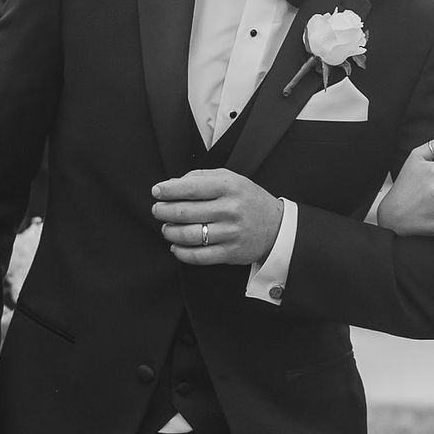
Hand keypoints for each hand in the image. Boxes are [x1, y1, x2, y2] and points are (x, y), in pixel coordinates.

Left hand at [151, 167, 284, 266]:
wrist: (277, 227)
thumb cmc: (248, 200)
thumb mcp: (232, 179)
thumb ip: (202, 177)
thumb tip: (172, 184)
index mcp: (230, 187)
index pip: (191, 187)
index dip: (168, 190)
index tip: (156, 191)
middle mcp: (230, 209)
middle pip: (185, 212)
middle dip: (163, 211)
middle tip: (157, 210)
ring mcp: (231, 233)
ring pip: (188, 235)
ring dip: (170, 232)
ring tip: (166, 228)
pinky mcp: (230, 253)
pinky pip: (198, 256)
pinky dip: (181, 252)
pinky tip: (176, 246)